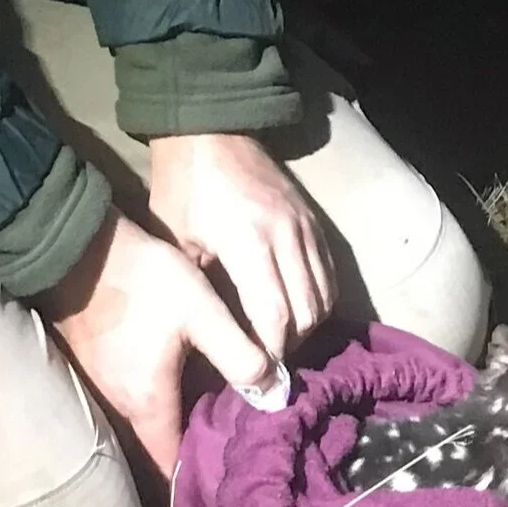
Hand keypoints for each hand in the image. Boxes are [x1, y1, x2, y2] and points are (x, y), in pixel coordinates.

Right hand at [38, 210, 275, 480]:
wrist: (80, 245)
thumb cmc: (143, 280)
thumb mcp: (201, 312)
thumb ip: (239, 354)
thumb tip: (275, 391)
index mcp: (147, 403)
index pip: (173, 465)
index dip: (203, 474)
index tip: (236, 471)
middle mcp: (121, 405)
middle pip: (164, 444)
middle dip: (199, 446)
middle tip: (241, 436)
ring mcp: (106, 385)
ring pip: (152, 419)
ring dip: (183, 419)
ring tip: (225, 408)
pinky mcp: (101, 363)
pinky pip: (139, 395)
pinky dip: (166, 397)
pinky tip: (194, 377)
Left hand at [145, 132, 336, 366]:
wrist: (209, 128)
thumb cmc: (182, 187)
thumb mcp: (178, 242)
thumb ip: (201, 290)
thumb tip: (212, 343)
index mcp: (248, 242)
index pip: (274, 315)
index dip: (269, 353)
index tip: (254, 377)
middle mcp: (286, 236)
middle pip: (307, 313)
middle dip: (289, 347)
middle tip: (266, 367)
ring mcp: (306, 227)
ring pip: (325, 297)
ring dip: (307, 327)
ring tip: (281, 344)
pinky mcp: (315, 222)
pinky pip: (330, 275)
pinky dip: (319, 302)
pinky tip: (298, 314)